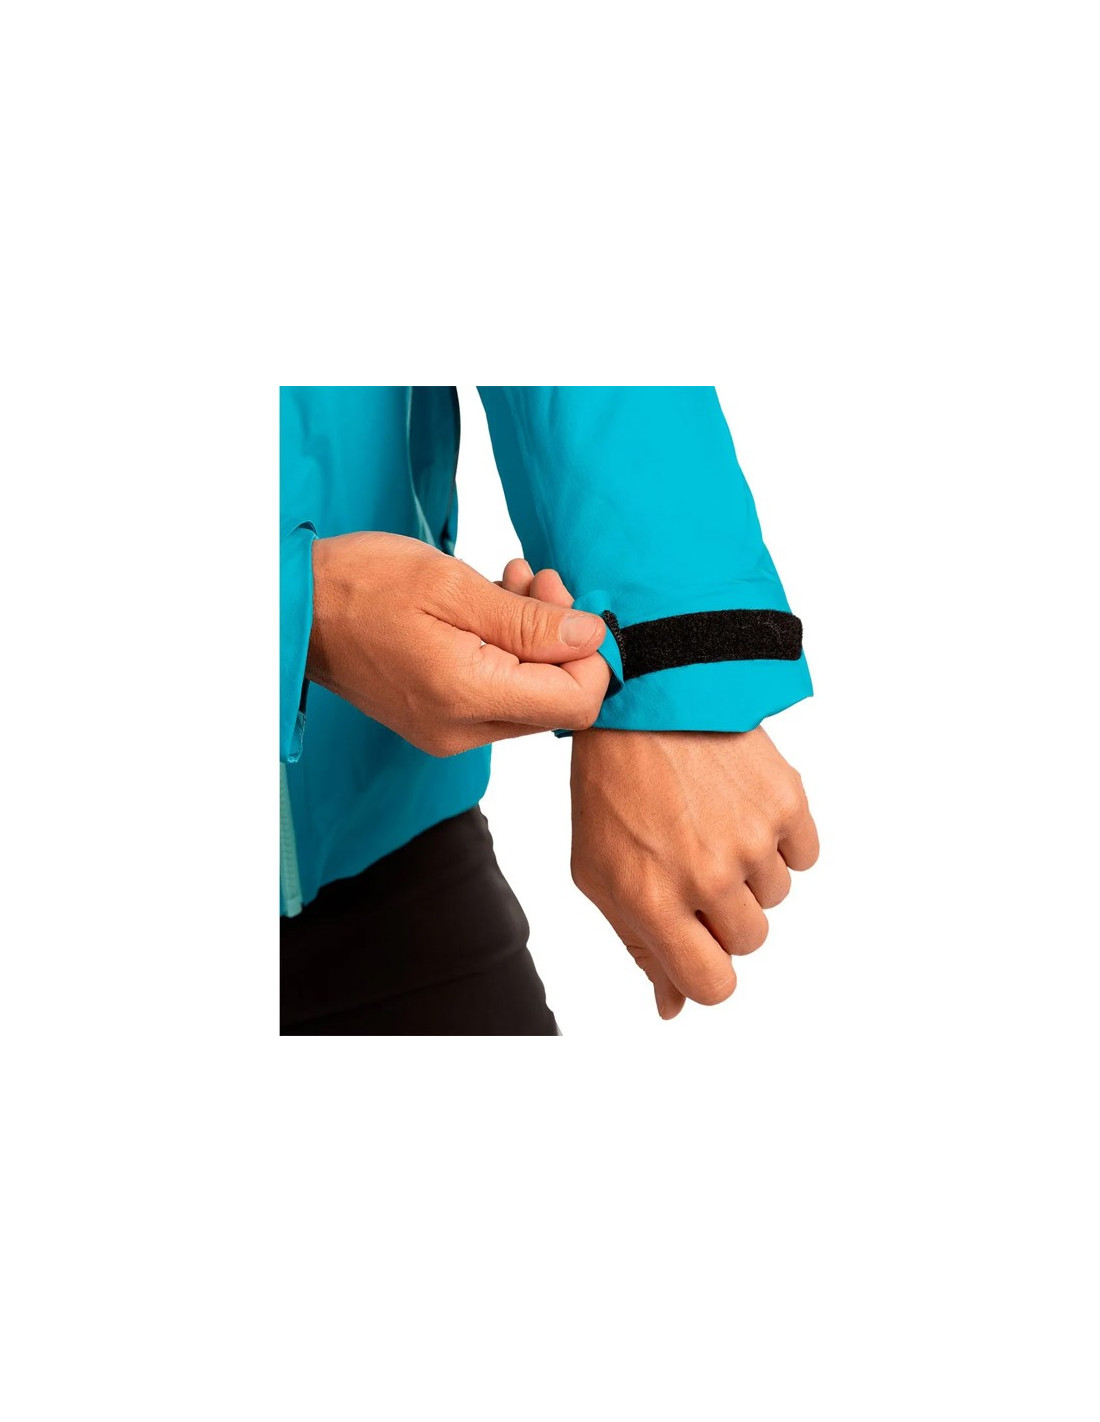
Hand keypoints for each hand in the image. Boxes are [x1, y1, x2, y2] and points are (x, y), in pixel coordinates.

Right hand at [306, 533, 609, 755]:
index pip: (576, 704)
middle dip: (563, 640)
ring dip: (535, 640)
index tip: (569, 601)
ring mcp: (448, 732)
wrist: (295, 609)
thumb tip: (591, 638)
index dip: (592, 655)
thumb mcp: (452, 587)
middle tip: (540, 579)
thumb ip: (529, 621)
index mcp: (466, 698)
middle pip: (556, 702)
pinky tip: (491, 607)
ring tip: (512, 582)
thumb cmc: (361, 587)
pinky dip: (507, 652)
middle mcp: (460, 731)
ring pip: (529, 697)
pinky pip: (497, 695)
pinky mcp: (438, 722)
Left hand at [569, 726, 819, 1018]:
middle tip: (695, 862)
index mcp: (652, 901)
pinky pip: (803, 855)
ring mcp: (750, 839)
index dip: (710, 974)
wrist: (644, 696)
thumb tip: (673, 1008)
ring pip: (775, 896)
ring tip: (711, 822)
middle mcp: (705, 876)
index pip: (712, 986)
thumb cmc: (611, 788)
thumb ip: (638, 944)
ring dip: (750, 871)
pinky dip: (781, 839)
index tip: (703, 949)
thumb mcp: (598, 871)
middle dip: (725, 914)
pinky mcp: (784, 801)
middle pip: (749, 941)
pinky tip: (742, 806)